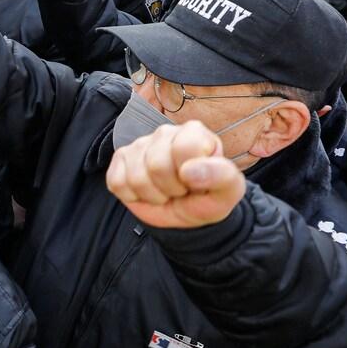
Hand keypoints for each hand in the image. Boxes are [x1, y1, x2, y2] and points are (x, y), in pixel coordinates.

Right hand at [106, 120, 244, 227]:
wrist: (186, 214)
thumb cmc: (207, 197)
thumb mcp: (229, 191)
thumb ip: (223, 176)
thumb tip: (190, 171)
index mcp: (194, 133)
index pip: (184, 148)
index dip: (191, 175)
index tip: (199, 182)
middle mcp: (164, 133)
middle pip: (157, 165)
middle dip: (171, 189)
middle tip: (181, 191)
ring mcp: (139, 145)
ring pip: (136, 177)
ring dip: (153, 195)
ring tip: (165, 192)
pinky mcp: (120, 160)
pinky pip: (117, 183)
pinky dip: (133, 197)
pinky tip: (147, 192)